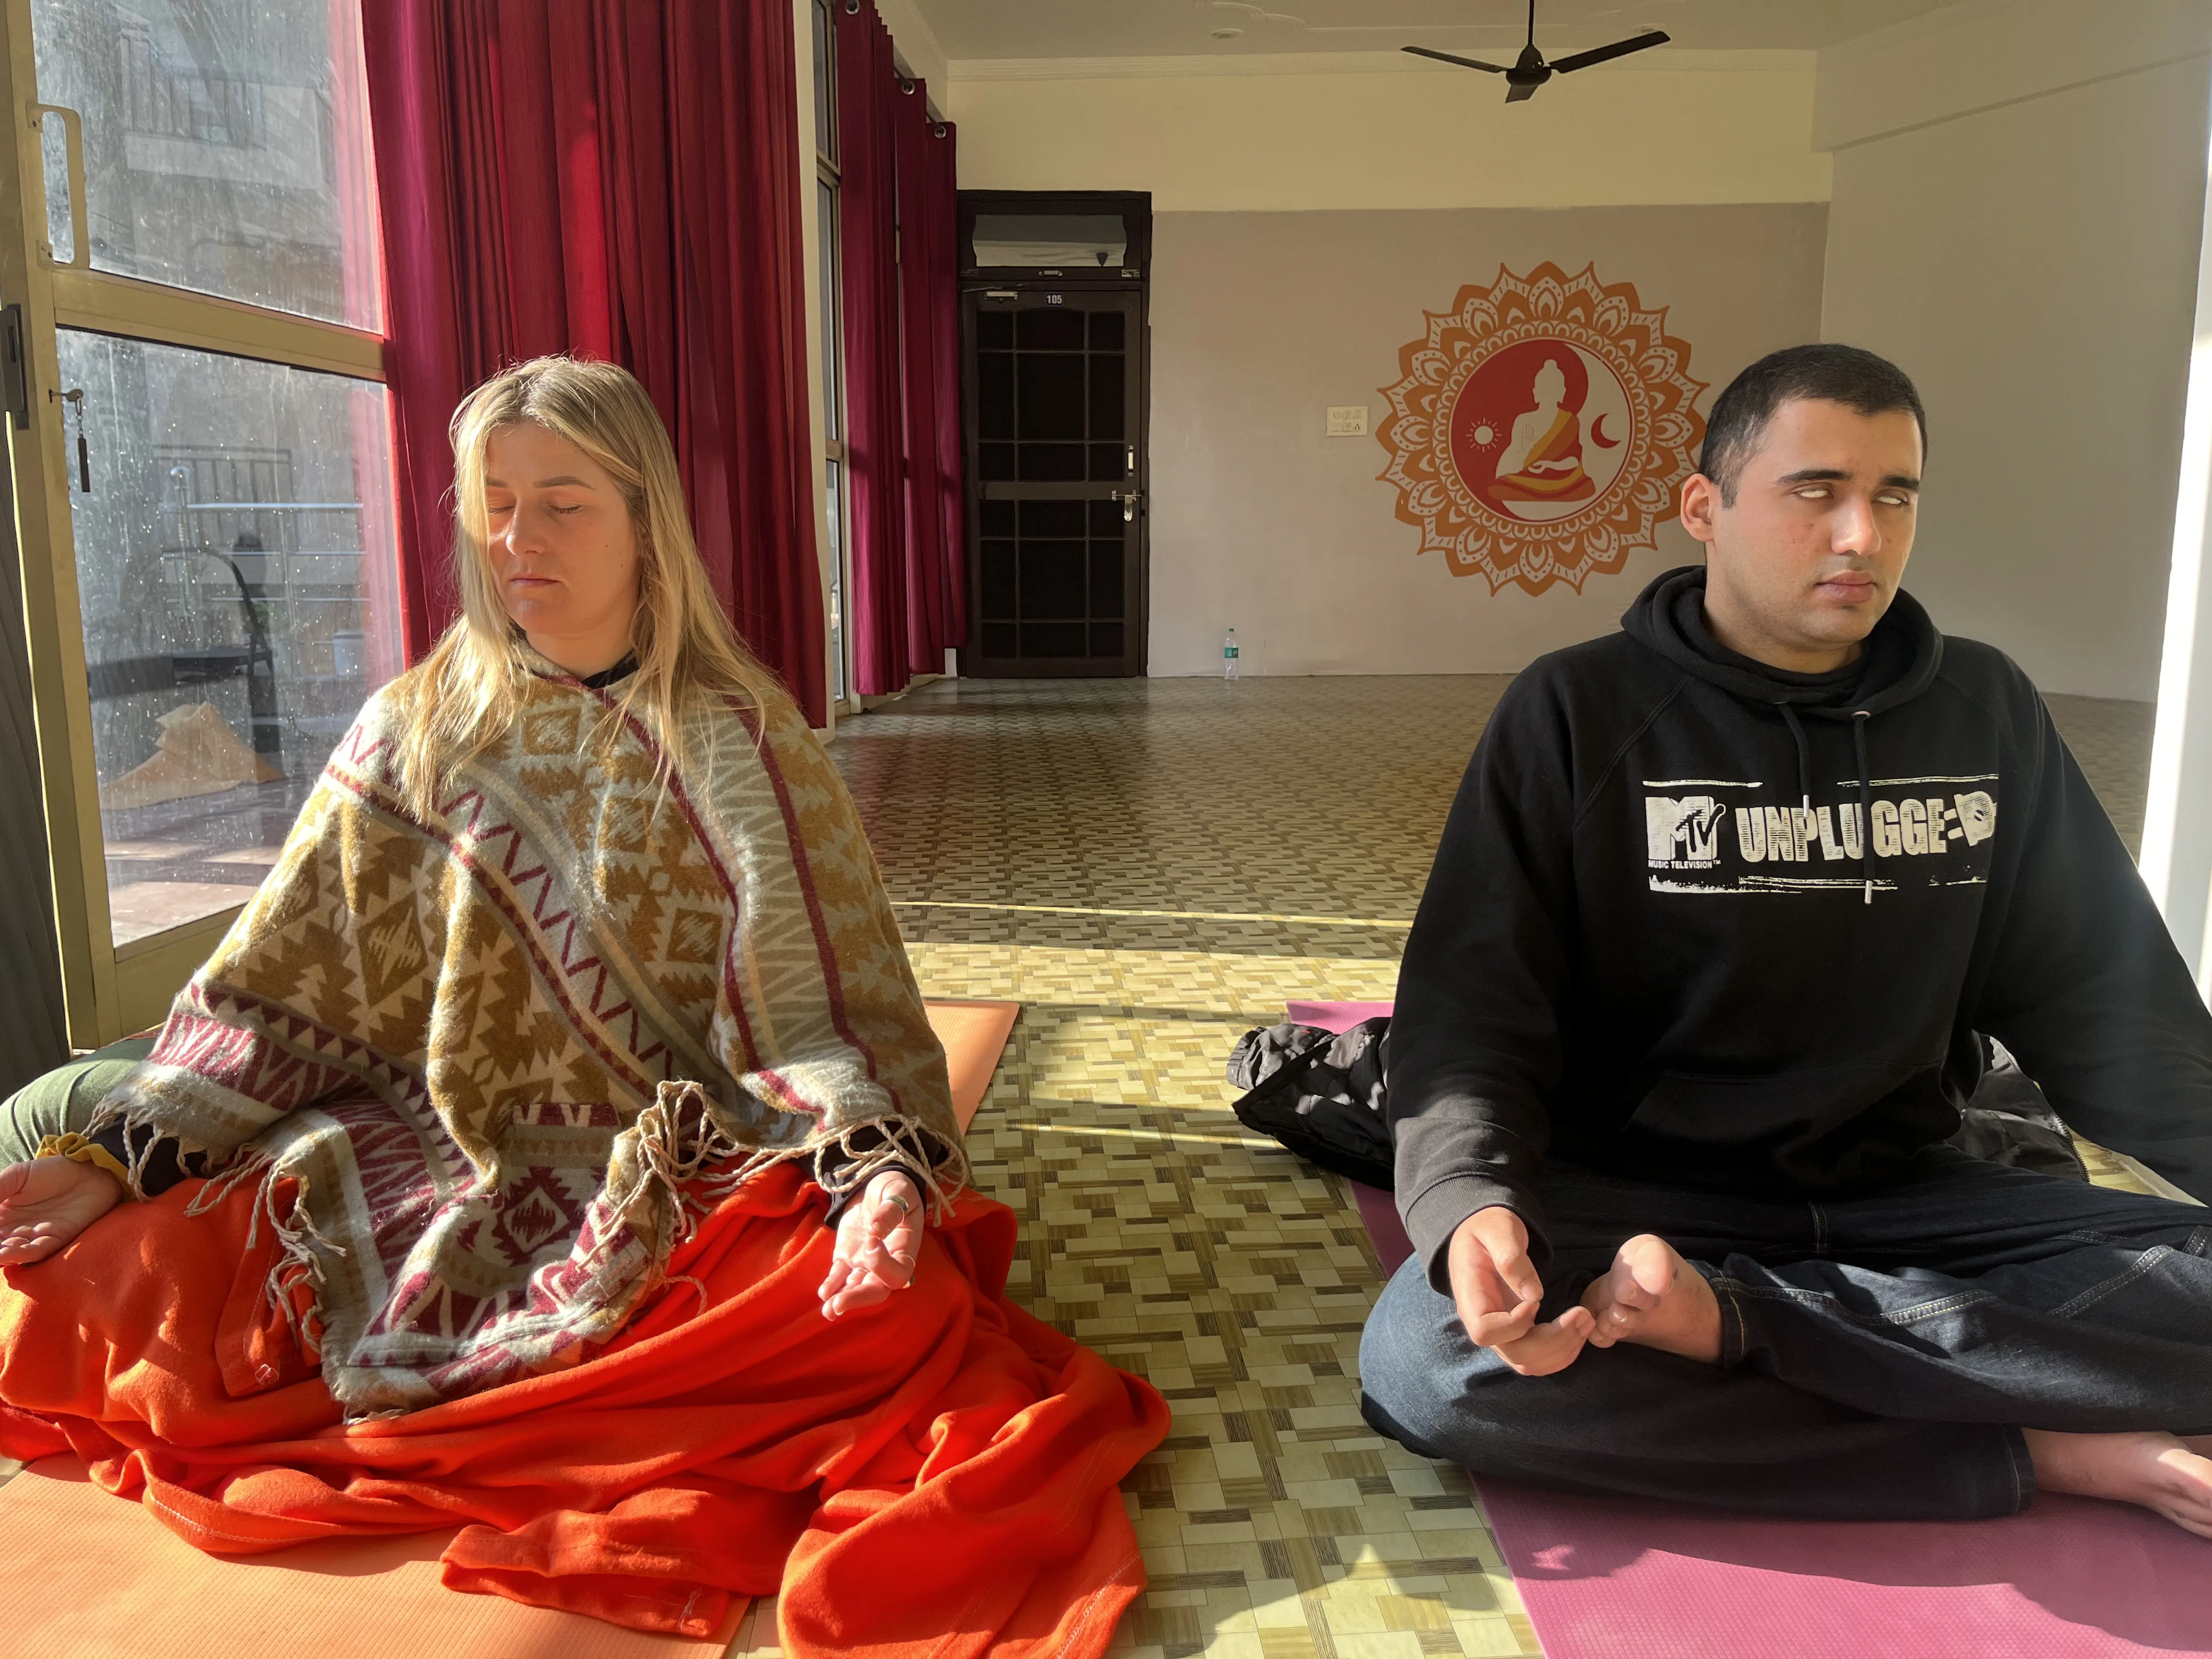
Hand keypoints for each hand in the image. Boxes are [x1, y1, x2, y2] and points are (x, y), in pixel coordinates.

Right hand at [0, 1156, 123, 1266]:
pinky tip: (6, 1253)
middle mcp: (12, 1231)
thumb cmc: (52, 1171)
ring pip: (8, 1253)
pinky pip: (33, 1253)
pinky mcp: (53, 1241)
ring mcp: (31, 1238)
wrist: (90, 1171)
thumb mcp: (16, 1176)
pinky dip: (19, 1255)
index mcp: (0, 1215)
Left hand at [818, 1170, 922, 1318]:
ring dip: (842, 1299)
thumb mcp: (898, 1192)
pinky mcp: (846, 1256)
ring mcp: (863, 1261)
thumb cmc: (895, 1189)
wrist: (877, 1184)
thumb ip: (890, 1212)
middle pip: (876, 1289)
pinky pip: (838, 1276)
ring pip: (855, 1288)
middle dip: (858, 1298)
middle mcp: (885, 1262)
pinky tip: (823, 1293)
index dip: (884, 1264)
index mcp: (904, 1249)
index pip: (899, 1272)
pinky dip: (831, 1285)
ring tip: (828, 1310)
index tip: (871, 1240)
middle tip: (838, 1305)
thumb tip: (875, 1229)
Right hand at [1447, 1205, 1593, 1375]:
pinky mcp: (1518, 1334)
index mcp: (1471, 1298)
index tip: (1536, 1302)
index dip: (1514, 1326)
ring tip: (1587, 1321)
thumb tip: (1534, 1295)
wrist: (1485, 1232)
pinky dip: (1563, 1352)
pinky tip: (1579, 1330)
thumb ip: (1511, 1259)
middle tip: (1582, 1315)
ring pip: (1530, 1363)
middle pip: (1515, 1354)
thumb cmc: (1489, 1227)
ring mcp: (1501, 1332)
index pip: (1485, 1332)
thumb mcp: (1498, 1230)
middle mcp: (1484, 1322)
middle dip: (1554, 1341)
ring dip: (1563, 1349)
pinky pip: (1538, 1359)